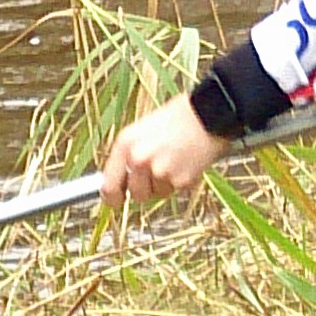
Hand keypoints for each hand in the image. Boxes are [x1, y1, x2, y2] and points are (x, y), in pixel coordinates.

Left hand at [99, 93, 220, 212]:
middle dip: (146, 188)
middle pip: (136, 194)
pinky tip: (187, 160)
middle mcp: (139, 159)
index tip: (116, 201)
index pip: (109, 186)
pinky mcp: (181, 180)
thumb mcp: (141, 131)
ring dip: (165, 183)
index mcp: (125, 145)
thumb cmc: (175, 119)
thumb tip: (120, 181)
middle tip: (158, 171)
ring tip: (175, 159)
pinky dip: (182, 179)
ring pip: (158, 193)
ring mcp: (160, 171)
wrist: (207, 113)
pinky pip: (176, 189)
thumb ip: (128, 156)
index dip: (112, 198)